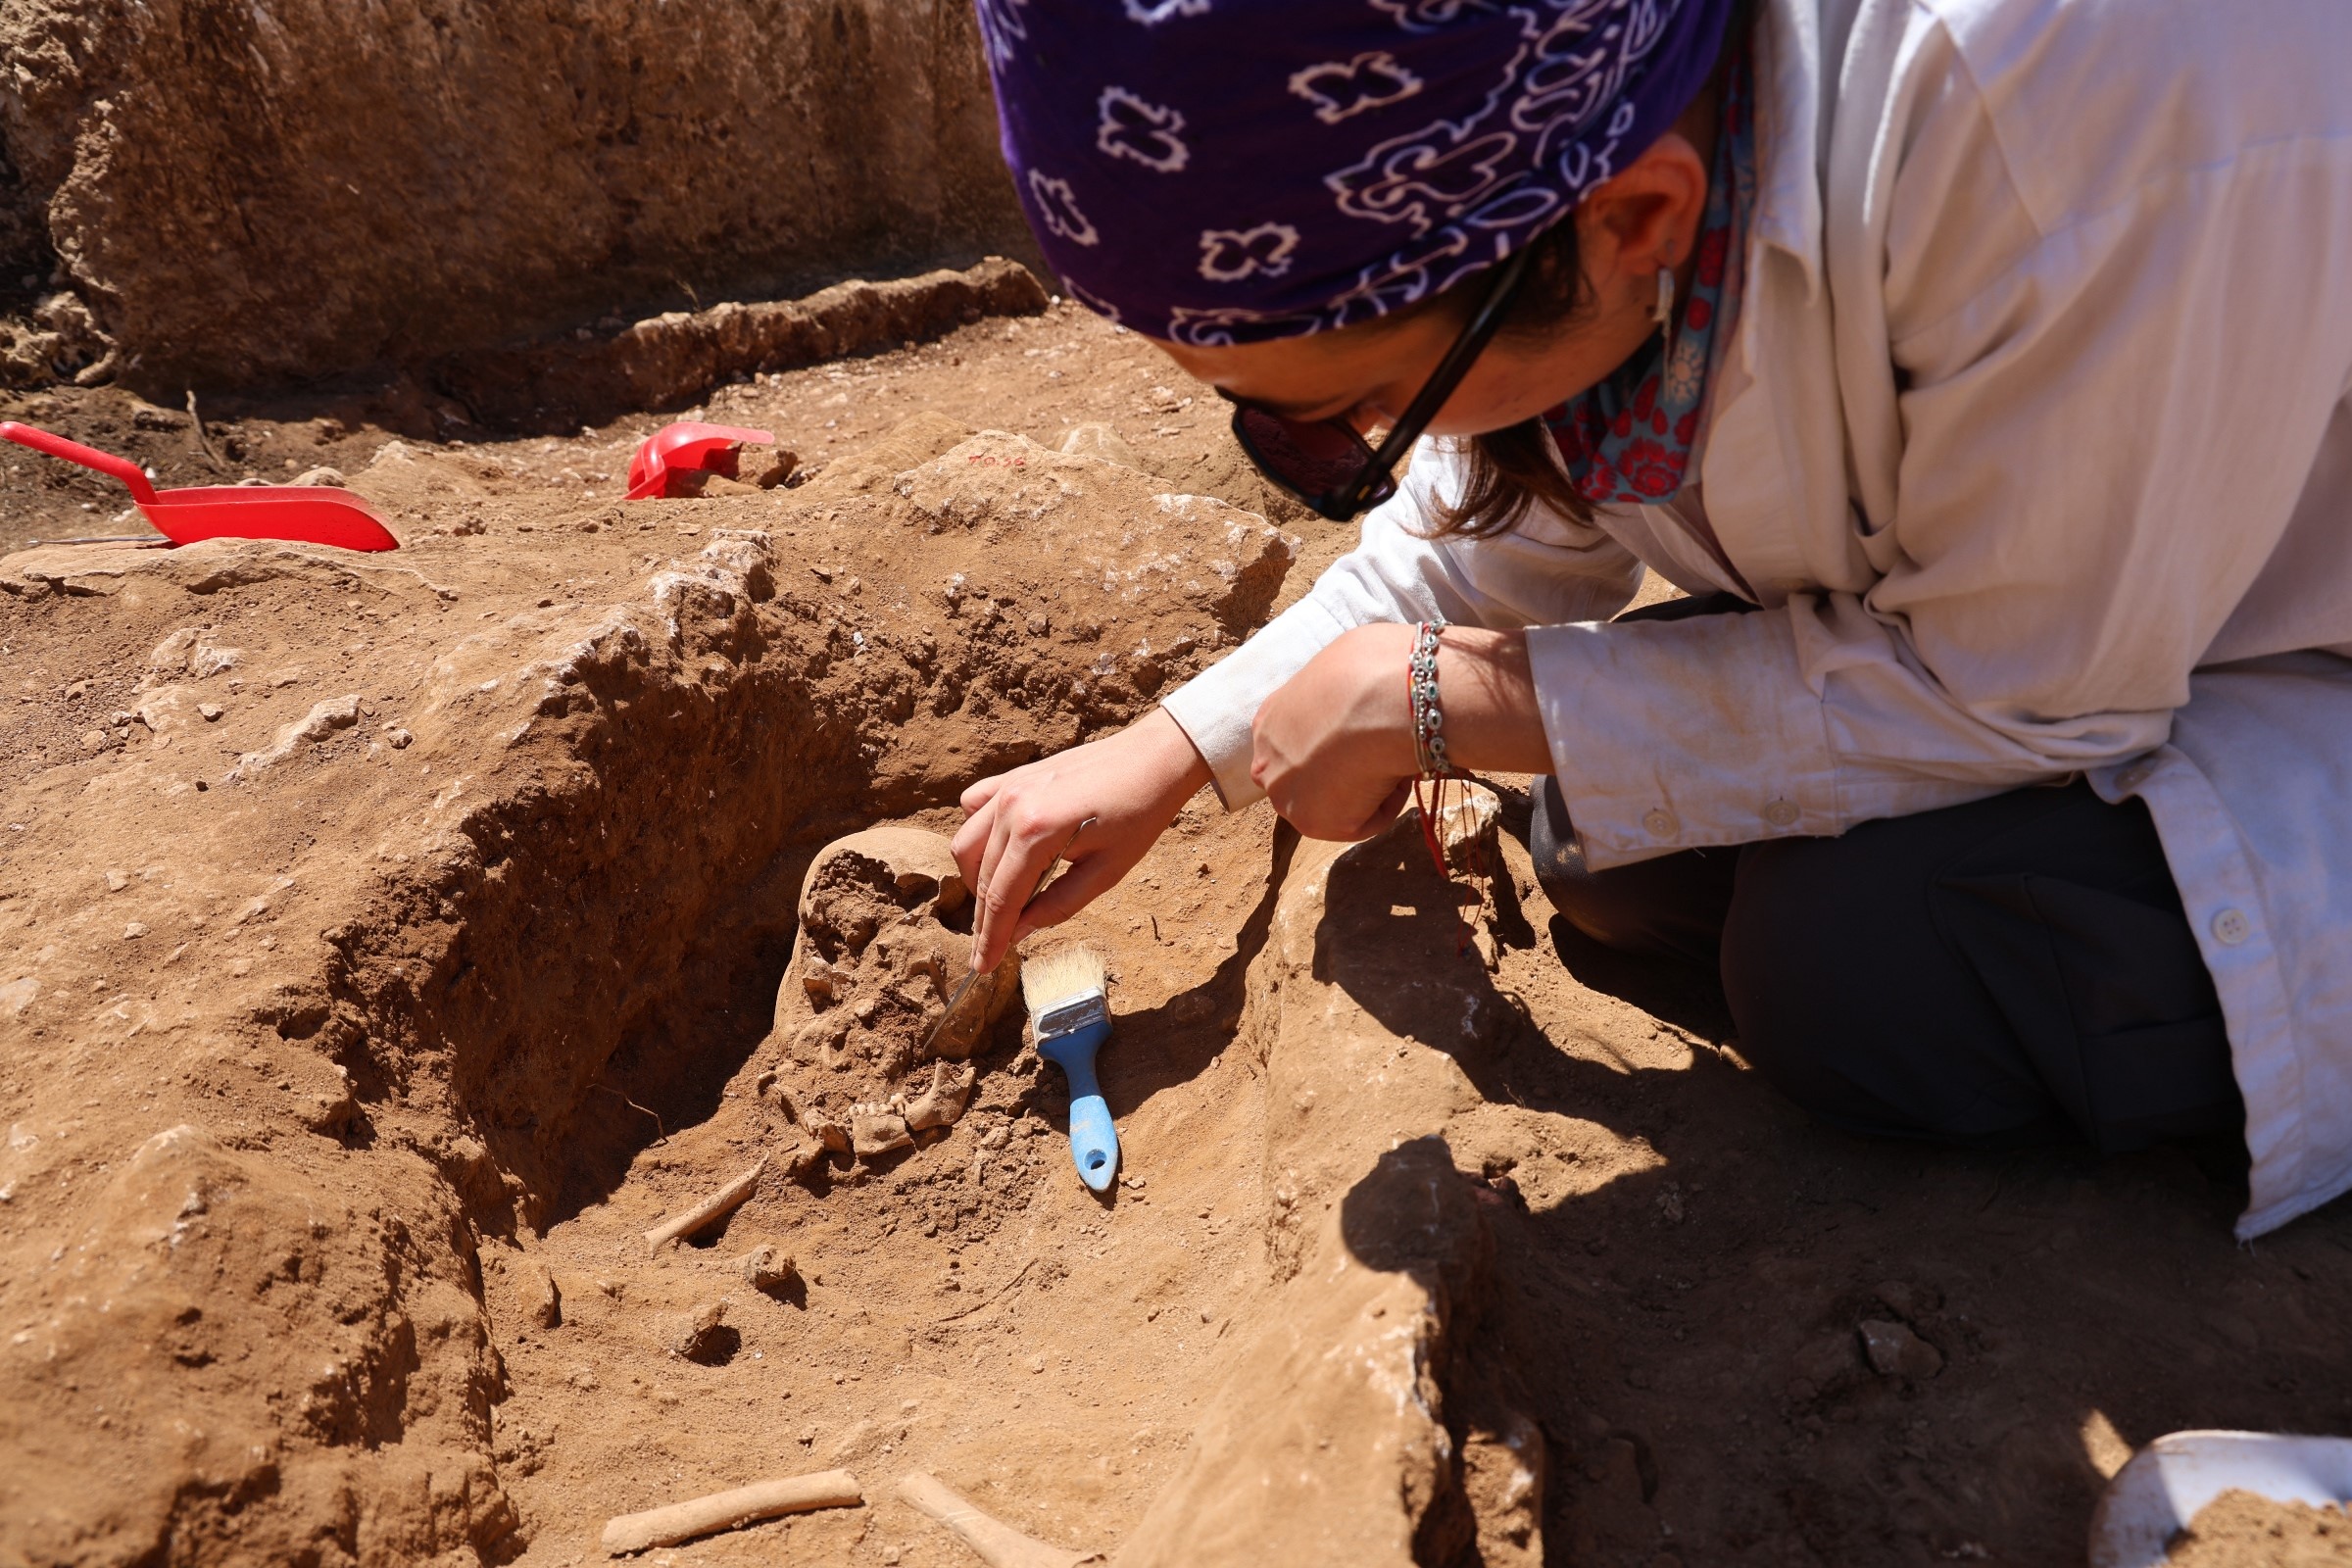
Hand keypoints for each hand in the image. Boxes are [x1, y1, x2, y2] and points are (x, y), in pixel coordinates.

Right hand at [952, 706, 1212, 974]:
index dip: (991, 938)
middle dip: (984, 918)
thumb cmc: (1139, 816)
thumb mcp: (1105, 873)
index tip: (983, 967)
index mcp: (1036, 832)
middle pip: (981, 877)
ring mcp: (1008, 787)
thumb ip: (1057, 905)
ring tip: (1001, 903)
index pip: (1001, 898)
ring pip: (967, 845)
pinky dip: (978, 835)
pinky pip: (973, 809)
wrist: (1153, 760)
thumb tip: (1019, 933)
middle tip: (992, 947)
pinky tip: (1001, 852)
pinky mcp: (1013, 777)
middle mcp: (1012, 807)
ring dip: (978, 879)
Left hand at [1250, 623, 1552, 839]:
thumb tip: (1367, 701)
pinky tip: (1392, 772)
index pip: (1301, 744)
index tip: (1370, 735)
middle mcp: (1266, 760)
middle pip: (1315, 779)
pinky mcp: (1312, 824)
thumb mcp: (1346, 668)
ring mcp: (1284, 796)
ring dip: (1370, 786)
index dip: (1339, 744)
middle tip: (1384, 750)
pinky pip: (1363, 820)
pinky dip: (1387, 801)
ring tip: (1389, 755)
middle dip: (1349, 771)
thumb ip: (1340, 695)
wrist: (1384, 696)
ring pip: (1340, 801)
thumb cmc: (1374, 669)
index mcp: (1270, 719)